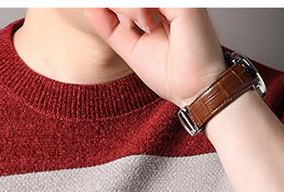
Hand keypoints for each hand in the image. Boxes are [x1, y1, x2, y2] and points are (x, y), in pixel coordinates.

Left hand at [81, 7, 227, 107]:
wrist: (194, 91)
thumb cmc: (171, 74)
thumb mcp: (130, 47)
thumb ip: (110, 26)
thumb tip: (89, 5)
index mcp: (159, 6)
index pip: (129, 0)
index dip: (112, 6)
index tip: (101, 11)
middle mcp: (169, 0)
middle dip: (118, 6)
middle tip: (131, 25)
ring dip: (127, 6)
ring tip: (143, 27)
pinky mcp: (183, 2)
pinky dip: (135, 8)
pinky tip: (148, 25)